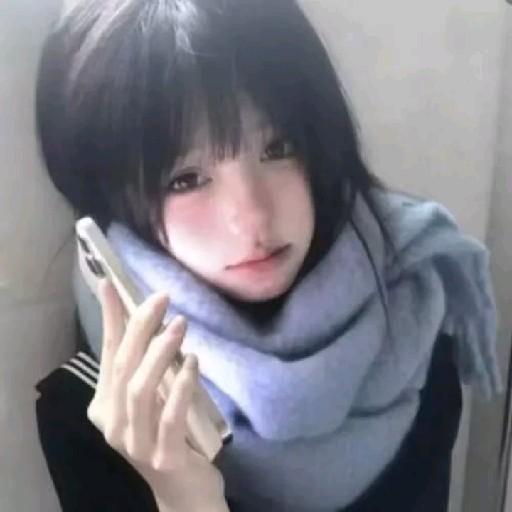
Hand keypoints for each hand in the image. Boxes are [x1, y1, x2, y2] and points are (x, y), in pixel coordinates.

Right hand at [87, 279, 228, 511]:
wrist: (183, 491)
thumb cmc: (166, 436)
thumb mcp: (152, 397)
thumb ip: (148, 367)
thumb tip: (152, 321)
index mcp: (105, 406)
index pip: (107, 353)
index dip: (110, 318)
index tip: (111, 285)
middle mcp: (113, 424)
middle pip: (123, 366)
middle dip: (140, 327)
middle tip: (162, 298)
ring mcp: (135, 443)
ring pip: (140, 389)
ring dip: (160, 352)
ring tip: (180, 324)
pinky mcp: (163, 458)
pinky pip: (169, 416)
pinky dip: (180, 386)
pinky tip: (194, 363)